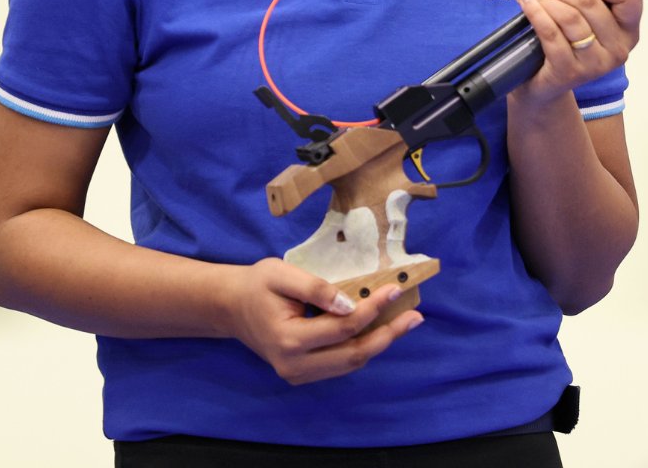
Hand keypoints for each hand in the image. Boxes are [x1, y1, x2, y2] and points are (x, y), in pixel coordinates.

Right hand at [225, 257, 424, 384]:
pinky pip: (340, 363)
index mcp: (289, 339)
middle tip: (415, 317)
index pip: (343, 327)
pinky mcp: (304, 374)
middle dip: (388, 335)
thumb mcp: (281, 274)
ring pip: (350, 364)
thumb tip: (351, 304)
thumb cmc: (257, 285)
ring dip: (380, 343)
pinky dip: (363, 347)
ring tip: (405, 323)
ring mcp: (299, 374)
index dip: (372, 309)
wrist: (232, 307)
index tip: (394, 289)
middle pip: (353, 355)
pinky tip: (380, 329)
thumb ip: (315, 288)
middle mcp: (295, 365)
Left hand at [509, 0, 642, 109]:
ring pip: (569, 16)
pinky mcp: (568, 72)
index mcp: (628, 33)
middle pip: (590, 2)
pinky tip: (525, 2)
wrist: (543, 86)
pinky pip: (550, 33)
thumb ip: (587, 3)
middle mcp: (617, 50)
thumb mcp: (586, 23)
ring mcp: (594, 64)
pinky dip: (534, 12)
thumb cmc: (565, 46)